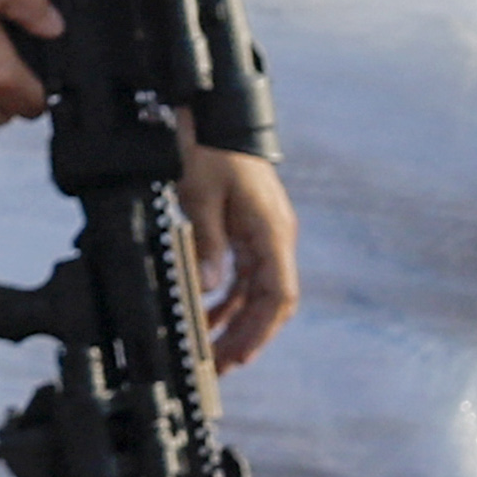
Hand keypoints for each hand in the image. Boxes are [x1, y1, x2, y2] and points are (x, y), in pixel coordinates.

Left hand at [177, 140, 301, 368]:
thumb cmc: (205, 145)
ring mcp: (261, 233)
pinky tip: (207, 314)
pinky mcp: (245, 228)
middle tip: (219, 366)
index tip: (240, 356)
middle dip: (247, 336)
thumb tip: (207, 288)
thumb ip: (206, 242)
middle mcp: (273, 237)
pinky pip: (241, 273)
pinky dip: (225, 296)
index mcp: (270, 232)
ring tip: (210, 350)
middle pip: (268, 301)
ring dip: (234, 321)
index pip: (277, 295)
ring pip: (254, 290)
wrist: (208, 111)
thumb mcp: (198, 193)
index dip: (261, 331)